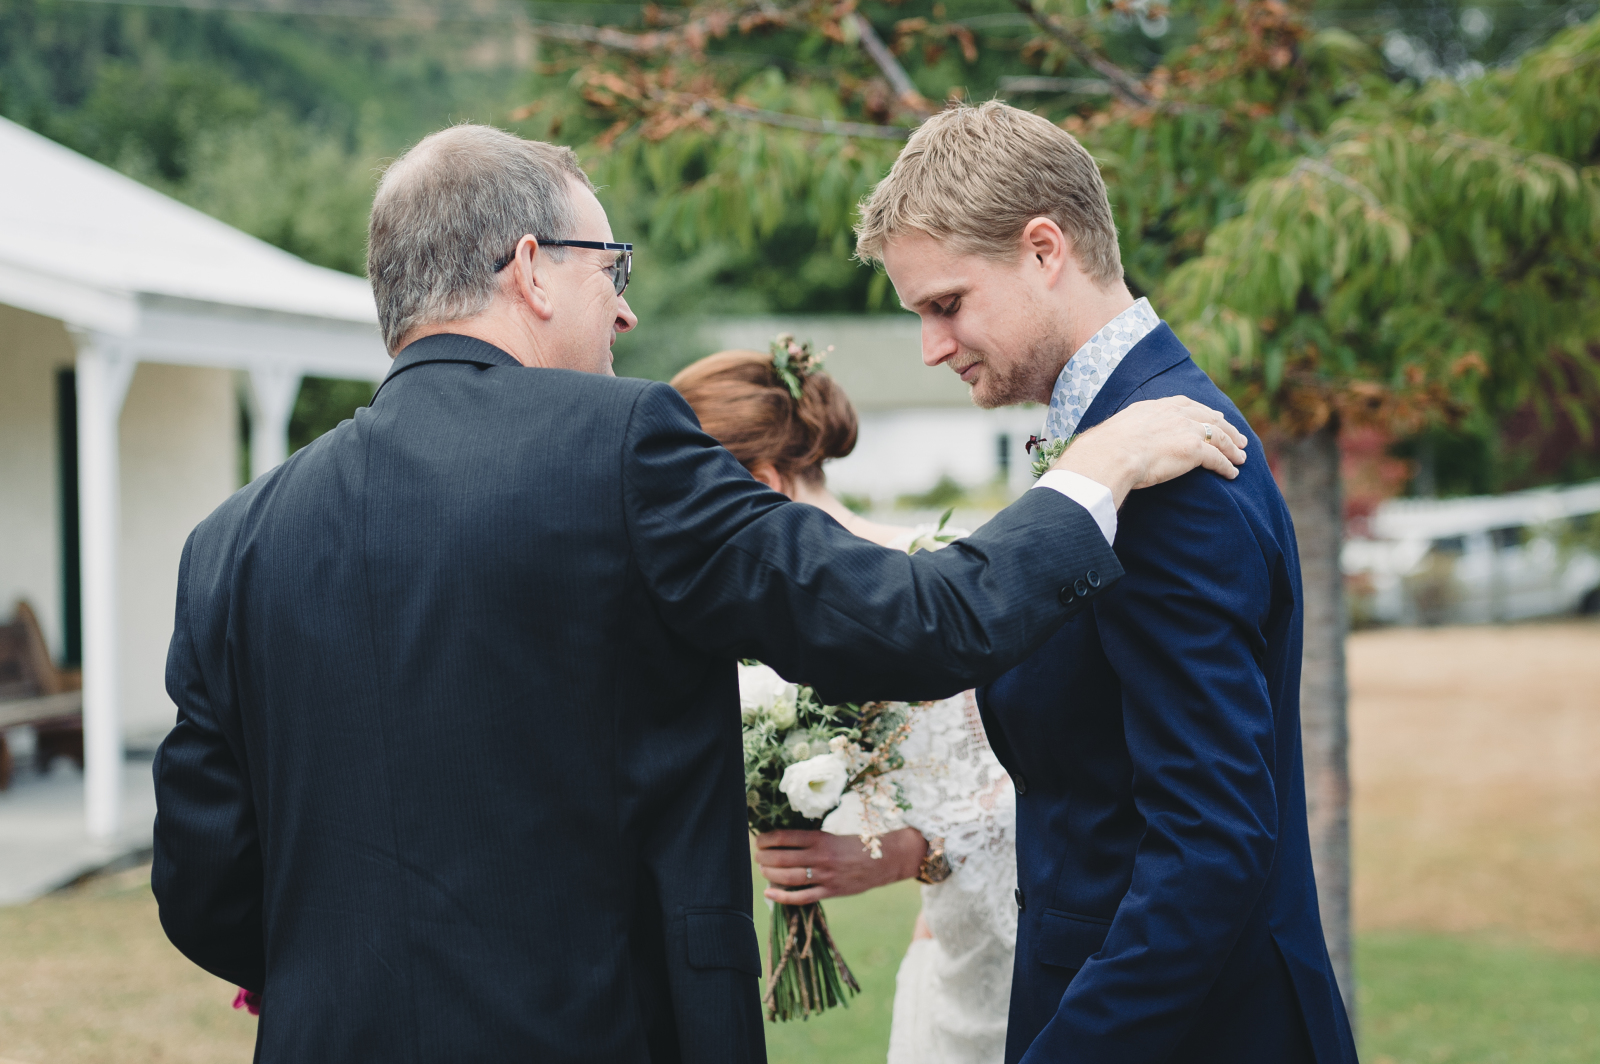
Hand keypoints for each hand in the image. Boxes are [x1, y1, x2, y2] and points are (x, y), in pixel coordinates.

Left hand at [754, 827, 926, 904]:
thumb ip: (809, 840)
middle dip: (764, 857)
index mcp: (820, 838)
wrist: (884, 860)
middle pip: (782, 857)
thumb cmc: (854, 845)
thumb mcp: (831, 836)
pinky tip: (769, 893)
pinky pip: (802, 897)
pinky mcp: (830, 892)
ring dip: (770, 874)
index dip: (766, 839)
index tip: (759, 840)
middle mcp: (821, 857)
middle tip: (757, 856)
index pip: (784, 837)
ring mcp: (825, 876)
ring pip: (788, 877)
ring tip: (763, 870)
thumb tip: (780, 842)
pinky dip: (782, 897)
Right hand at [1057, 396, 1247, 507]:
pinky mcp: (1194, 449)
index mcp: (1156, 407)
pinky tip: (1232, 474)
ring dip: (1232, 448)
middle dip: (1226, 427)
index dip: (1203, 412)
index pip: (1187, 405)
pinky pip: (1218, 458)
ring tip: (1241, 457)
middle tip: (1238, 437)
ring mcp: (1186, 430)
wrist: (1110, 454)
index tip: (1213, 417)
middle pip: (1209, 417)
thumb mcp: (1117, 430)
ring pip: (1219, 437)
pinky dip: (1227, 466)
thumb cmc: (1105, 448)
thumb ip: (1127, 432)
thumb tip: (1116, 445)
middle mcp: (1175, 414)